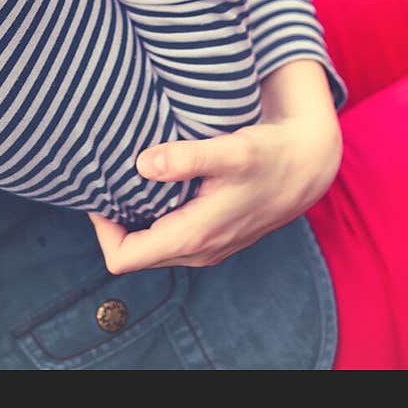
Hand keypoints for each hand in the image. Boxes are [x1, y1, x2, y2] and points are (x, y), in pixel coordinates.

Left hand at [87, 115, 342, 273]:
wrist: (308, 165)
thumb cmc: (270, 155)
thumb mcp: (232, 150)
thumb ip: (188, 157)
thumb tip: (143, 163)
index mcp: (194, 236)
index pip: (124, 257)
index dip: (102, 228)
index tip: (99, 192)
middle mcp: (198, 250)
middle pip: (133, 252)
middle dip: (113, 221)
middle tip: (106, 179)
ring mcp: (207, 246)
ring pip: (150, 245)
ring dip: (133, 218)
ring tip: (125, 178)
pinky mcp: (214, 234)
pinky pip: (168, 235)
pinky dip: (153, 214)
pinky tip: (153, 181)